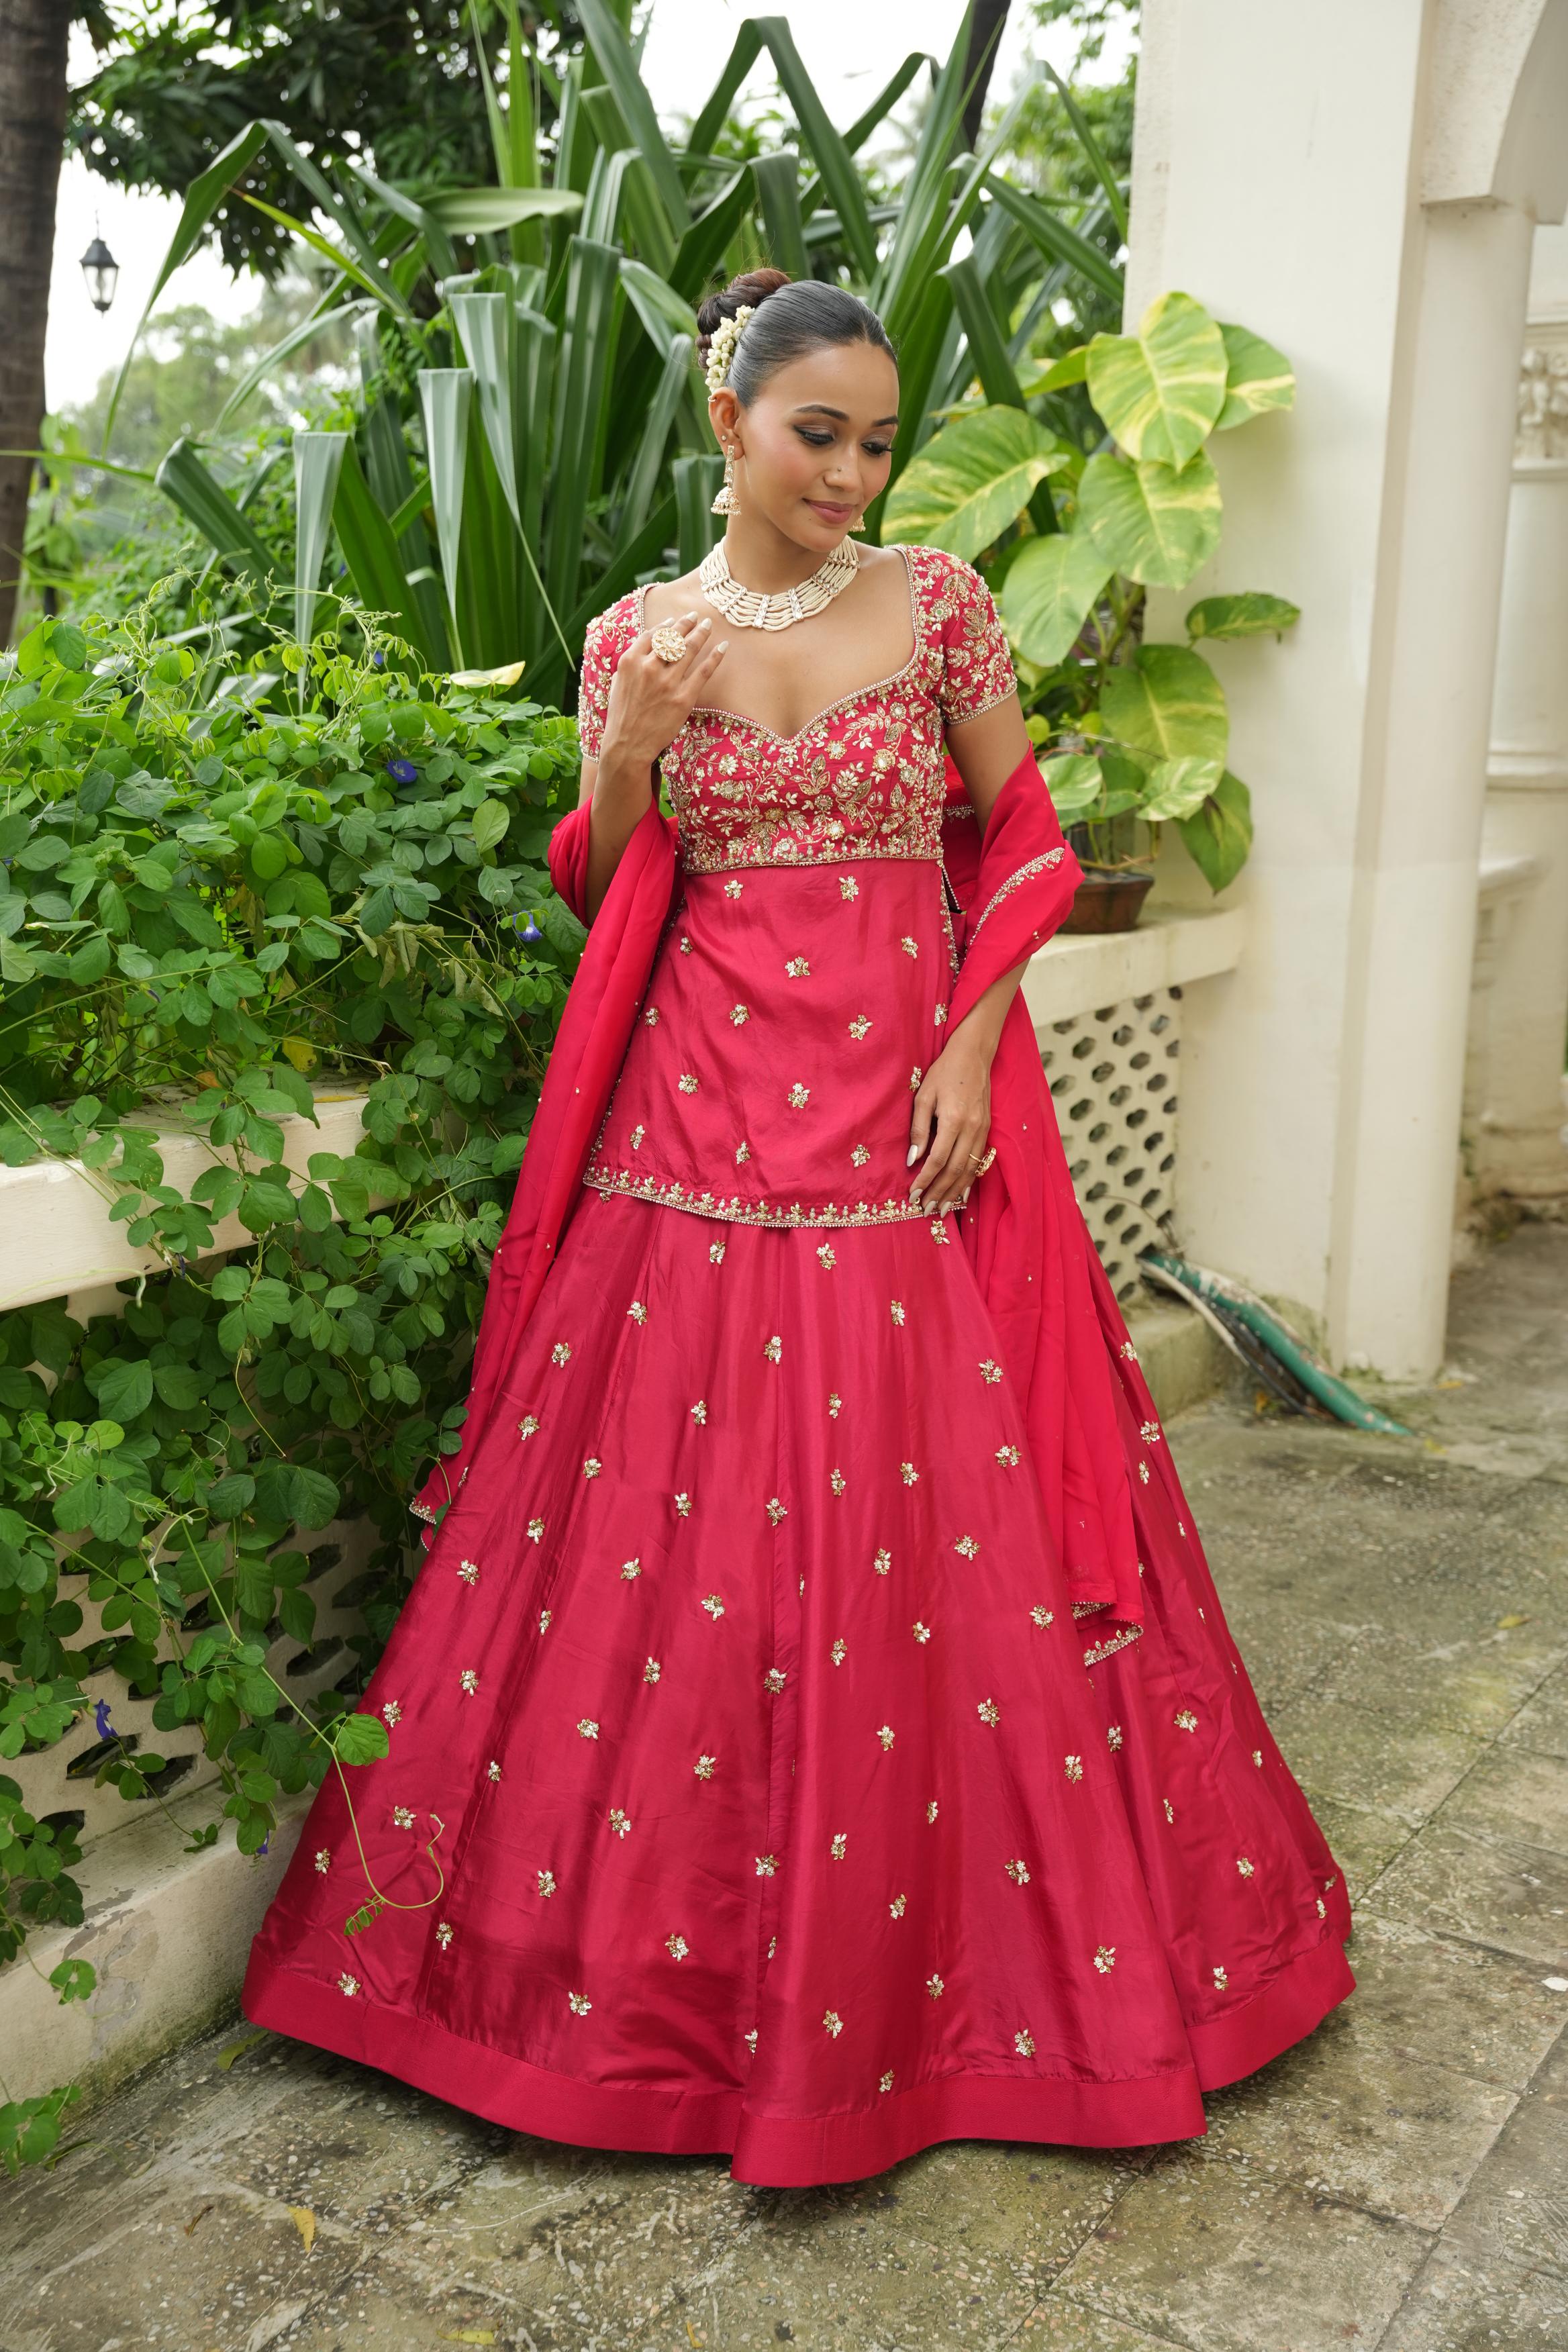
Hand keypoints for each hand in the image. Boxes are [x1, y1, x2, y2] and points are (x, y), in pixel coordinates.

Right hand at [601, 612, 727, 765]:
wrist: (628, 746)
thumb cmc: (621, 717)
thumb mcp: (618, 683)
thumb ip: (632, 663)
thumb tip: (646, 648)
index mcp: (630, 661)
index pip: (651, 635)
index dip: (665, 626)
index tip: (674, 621)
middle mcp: (649, 667)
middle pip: (672, 638)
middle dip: (686, 624)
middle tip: (695, 616)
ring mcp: (668, 682)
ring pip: (689, 649)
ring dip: (701, 633)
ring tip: (708, 625)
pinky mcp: (683, 698)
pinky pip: (704, 672)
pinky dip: (715, 657)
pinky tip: (723, 647)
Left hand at [908, 1022, 993, 1214]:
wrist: (974, 1054)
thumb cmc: (944, 1072)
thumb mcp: (924, 1095)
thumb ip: (918, 1128)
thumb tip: (912, 1160)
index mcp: (954, 1119)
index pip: (938, 1159)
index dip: (925, 1180)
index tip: (914, 1195)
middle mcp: (972, 1128)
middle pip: (955, 1170)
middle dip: (939, 1192)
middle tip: (926, 1210)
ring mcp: (983, 1130)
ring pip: (970, 1170)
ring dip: (955, 1192)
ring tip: (942, 1209)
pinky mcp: (987, 1130)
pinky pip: (979, 1162)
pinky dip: (969, 1181)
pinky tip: (961, 1194)